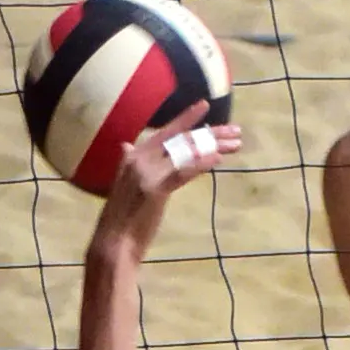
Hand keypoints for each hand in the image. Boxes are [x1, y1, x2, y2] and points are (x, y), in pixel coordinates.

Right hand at [97, 108, 239, 255]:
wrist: (114, 242)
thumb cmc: (122, 219)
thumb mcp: (126, 185)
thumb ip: (130, 164)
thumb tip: (126, 145)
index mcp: (133, 155)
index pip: (165, 131)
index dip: (186, 118)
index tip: (204, 106)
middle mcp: (139, 157)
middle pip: (181, 138)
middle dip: (211, 132)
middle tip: (236, 130)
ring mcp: (147, 172)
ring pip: (186, 152)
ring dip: (214, 146)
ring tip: (236, 143)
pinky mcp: (156, 188)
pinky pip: (182, 171)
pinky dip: (201, 163)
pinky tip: (218, 157)